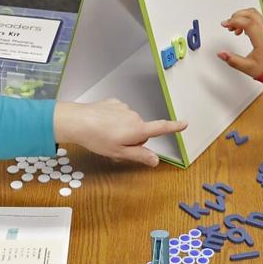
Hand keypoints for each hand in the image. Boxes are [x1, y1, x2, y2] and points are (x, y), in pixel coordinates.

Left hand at [53, 99, 186, 166]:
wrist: (77, 121)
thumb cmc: (97, 139)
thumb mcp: (119, 153)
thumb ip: (139, 155)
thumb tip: (156, 160)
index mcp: (138, 129)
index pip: (161, 128)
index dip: (174, 127)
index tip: (184, 124)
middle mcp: (134, 116)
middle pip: (142, 130)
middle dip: (133, 138)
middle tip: (116, 145)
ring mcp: (124, 108)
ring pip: (130, 122)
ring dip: (122, 129)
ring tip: (106, 134)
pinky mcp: (114, 102)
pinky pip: (120, 114)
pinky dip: (114, 120)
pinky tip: (102, 124)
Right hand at [218, 8, 262, 77]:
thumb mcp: (247, 67)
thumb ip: (233, 60)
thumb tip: (221, 54)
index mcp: (261, 39)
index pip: (248, 23)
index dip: (235, 21)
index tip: (225, 25)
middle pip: (251, 14)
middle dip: (236, 16)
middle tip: (228, 24)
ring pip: (253, 14)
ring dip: (241, 17)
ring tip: (233, 28)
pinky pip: (255, 19)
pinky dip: (245, 20)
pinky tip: (241, 30)